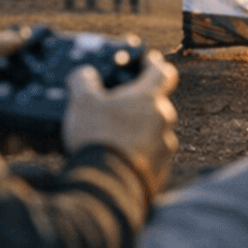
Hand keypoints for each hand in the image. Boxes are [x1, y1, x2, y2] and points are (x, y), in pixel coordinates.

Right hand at [63, 51, 178, 194]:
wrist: (108, 185)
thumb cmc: (98, 137)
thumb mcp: (82, 102)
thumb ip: (83, 81)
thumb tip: (85, 74)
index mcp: (148, 97)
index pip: (163, 72)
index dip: (154, 65)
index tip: (147, 62)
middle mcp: (163, 120)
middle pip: (159, 104)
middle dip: (142, 104)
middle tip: (121, 107)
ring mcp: (165, 147)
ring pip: (157, 132)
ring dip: (143, 132)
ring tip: (119, 138)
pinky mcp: (160, 172)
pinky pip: (154, 158)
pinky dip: (142, 156)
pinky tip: (122, 160)